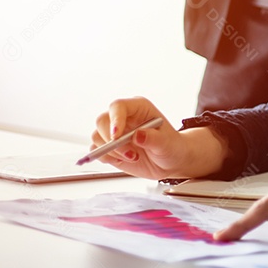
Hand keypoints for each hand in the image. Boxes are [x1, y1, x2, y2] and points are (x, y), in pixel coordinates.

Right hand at [90, 96, 225, 179]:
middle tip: (129, 153)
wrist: (170, 161)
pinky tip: (123, 160)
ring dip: (111, 151)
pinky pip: (96, 150)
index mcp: (138, 108)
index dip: (115, 119)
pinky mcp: (109, 147)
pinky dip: (106, 158)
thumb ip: (153, 138)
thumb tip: (138, 135)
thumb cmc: (171, 146)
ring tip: (133, 157)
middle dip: (111, 140)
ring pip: (97, 136)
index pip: (118, 106)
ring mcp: (115, 133)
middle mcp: (123, 118)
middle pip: (102, 121)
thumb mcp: (166, 143)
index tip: (117, 136)